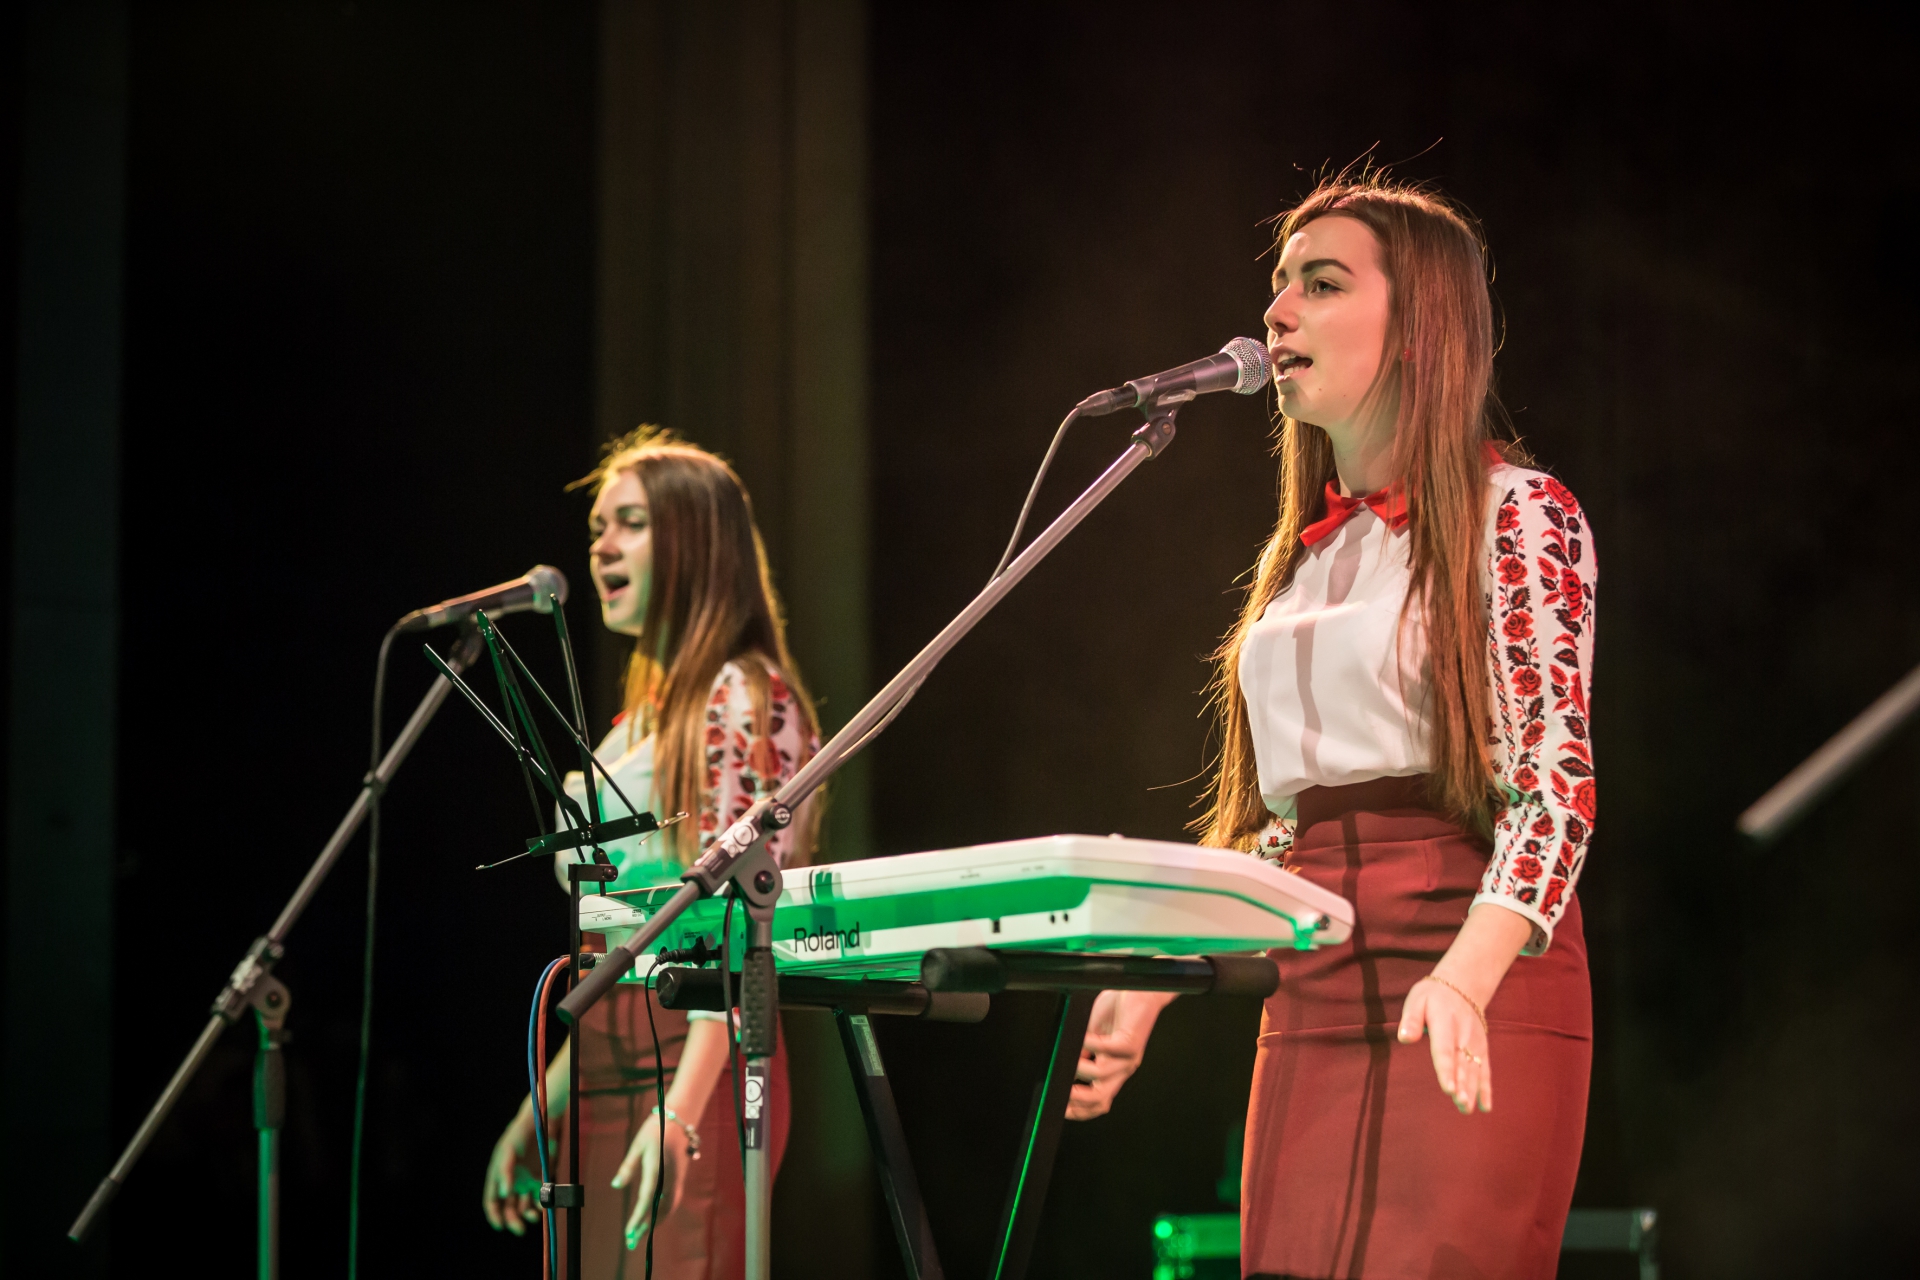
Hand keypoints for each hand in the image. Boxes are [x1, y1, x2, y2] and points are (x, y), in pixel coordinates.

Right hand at [481, 1108, 543, 1234]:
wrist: (541, 1121)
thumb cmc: (520, 1134)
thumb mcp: (509, 1151)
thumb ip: (505, 1172)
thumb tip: (503, 1195)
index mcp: (498, 1176)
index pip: (492, 1201)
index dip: (494, 1215)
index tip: (500, 1226)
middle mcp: (512, 1182)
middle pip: (509, 1208)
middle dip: (513, 1220)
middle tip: (520, 1229)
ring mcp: (527, 1180)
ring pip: (525, 1205)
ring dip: (528, 1214)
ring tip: (535, 1216)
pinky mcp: (542, 1178)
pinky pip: (541, 1196)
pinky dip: (542, 1203)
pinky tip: (545, 1205)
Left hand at [612, 1112, 691, 1250]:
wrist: (681, 1118)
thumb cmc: (656, 1128)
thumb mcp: (638, 1145)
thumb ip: (628, 1167)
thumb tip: (615, 1186)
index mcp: (657, 1169)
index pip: (647, 1200)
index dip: (638, 1218)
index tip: (628, 1233)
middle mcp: (670, 1178)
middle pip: (662, 1209)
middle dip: (648, 1226)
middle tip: (633, 1240)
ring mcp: (678, 1178)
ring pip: (670, 1206)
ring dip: (656, 1221)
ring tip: (642, 1231)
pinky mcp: (680, 1177)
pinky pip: (673, 1199)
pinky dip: (663, 1211)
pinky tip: (653, 1215)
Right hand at [1067, 990, 1173, 1119]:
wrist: (1139, 989)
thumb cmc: (1116, 1011)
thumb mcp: (1091, 1037)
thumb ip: (1080, 1053)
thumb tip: (1060, 1067)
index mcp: (1113, 1071)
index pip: (1098, 1102)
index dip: (1080, 1110)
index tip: (1060, 1108)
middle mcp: (1122, 1069)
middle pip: (1101, 1099)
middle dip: (1078, 1102)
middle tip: (1062, 1093)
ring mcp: (1128, 1058)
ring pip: (1101, 1076)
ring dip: (1080, 1068)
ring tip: (1070, 1057)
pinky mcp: (1131, 1042)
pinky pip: (1109, 1050)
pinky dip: (1091, 1045)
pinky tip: (1084, 1037)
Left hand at [1397, 977, 1491, 1113]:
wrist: (1463, 985)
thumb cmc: (1432, 996)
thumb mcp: (1417, 999)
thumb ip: (1411, 1019)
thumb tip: (1404, 1038)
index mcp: (1445, 1023)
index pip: (1445, 1050)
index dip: (1447, 1070)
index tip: (1448, 1088)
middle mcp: (1463, 1035)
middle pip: (1462, 1063)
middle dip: (1462, 1085)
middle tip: (1460, 1103)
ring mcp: (1475, 1043)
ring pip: (1474, 1069)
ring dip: (1472, 1090)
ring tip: (1466, 1108)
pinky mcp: (1482, 1049)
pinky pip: (1485, 1070)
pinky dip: (1486, 1088)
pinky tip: (1485, 1107)